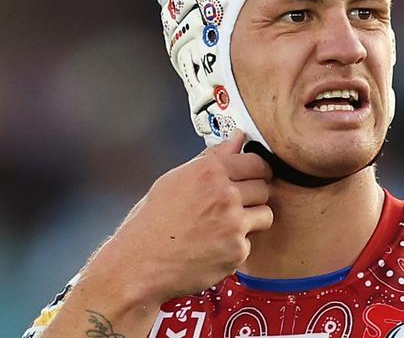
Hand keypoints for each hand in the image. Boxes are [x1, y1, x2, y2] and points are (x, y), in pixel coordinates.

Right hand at [86, 129, 272, 303]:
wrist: (137, 265)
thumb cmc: (151, 222)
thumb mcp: (175, 179)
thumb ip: (212, 157)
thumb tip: (238, 137)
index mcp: (209, 172)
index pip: (256, 162)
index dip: (256, 170)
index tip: (254, 177)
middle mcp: (225, 195)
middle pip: (264, 187)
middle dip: (253, 195)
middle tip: (234, 205)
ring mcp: (233, 224)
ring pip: (265, 214)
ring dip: (252, 219)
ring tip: (226, 226)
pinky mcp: (237, 250)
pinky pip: (251, 242)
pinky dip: (237, 245)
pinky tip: (215, 246)